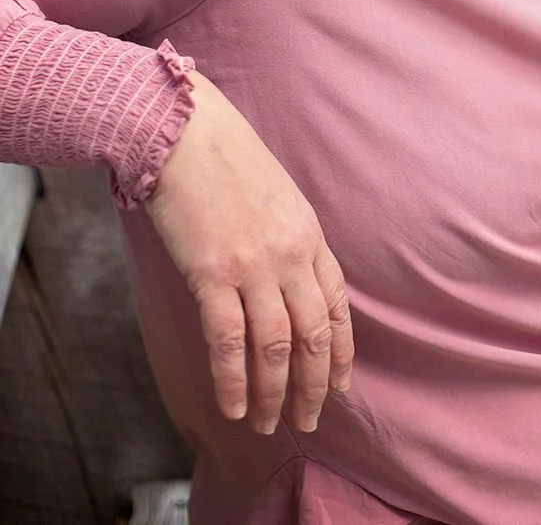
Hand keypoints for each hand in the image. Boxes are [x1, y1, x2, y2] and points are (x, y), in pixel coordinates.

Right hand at [144, 70, 353, 434]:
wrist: (184, 131)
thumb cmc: (225, 158)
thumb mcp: (277, 195)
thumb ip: (289, 239)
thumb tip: (290, 281)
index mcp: (309, 234)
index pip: (336, 306)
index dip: (340, 352)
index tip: (338, 386)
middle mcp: (290, 255)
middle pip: (313, 335)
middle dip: (313, 386)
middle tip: (307, 421)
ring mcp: (254, 266)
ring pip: (276, 346)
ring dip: (274, 393)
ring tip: (269, 424)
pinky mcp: (213, 273)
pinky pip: (229, 341)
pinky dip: (234, 380)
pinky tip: (234, 406)